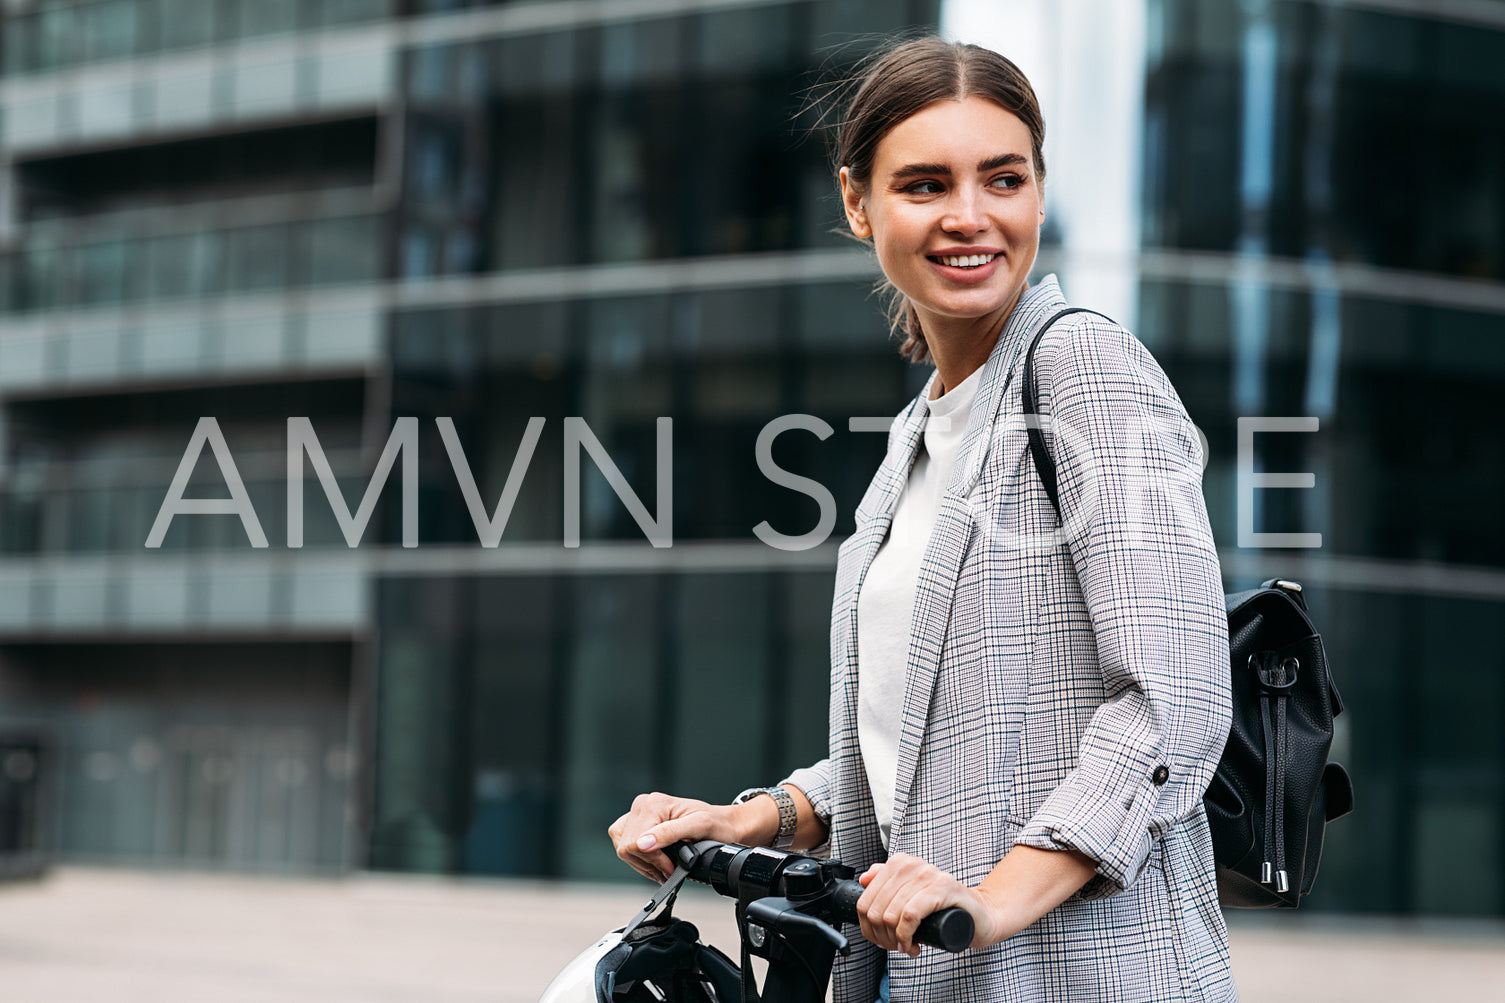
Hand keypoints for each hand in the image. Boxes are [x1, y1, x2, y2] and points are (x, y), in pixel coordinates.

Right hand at [608, 792, 761, 882]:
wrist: (721, 823)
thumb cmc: (715, 824)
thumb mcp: (699, 827)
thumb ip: (670, 833)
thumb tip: (642, 844)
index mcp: (654, 803)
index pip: (635, 844)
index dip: (653, 861)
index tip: (671, 868)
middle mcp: (642, 804)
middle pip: (626, 848)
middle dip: (649, 864)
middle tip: (669, 870)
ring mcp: (637, 813)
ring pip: (623, 849)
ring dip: (643, 864)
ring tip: (664, 867)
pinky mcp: (636, 823)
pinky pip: (624, 845)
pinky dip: (639, 859)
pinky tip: (655, 860)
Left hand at [855, 853, 1007, 955]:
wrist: (979, 914)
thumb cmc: (943, 907)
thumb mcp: (910, 894)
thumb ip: (886, 881)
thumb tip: (864, 879)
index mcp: (899, 863)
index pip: (865, 900)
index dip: (868, 927)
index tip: (880, 939)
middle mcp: (911, 865)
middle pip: (876, 910)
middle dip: (882, 937)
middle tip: (895, 946)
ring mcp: (928, 874)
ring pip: (891, 914)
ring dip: (895, 940)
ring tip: (906, 946)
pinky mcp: (944, 888)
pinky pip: (910, 914)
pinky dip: (906, 935)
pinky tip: (912, 944)